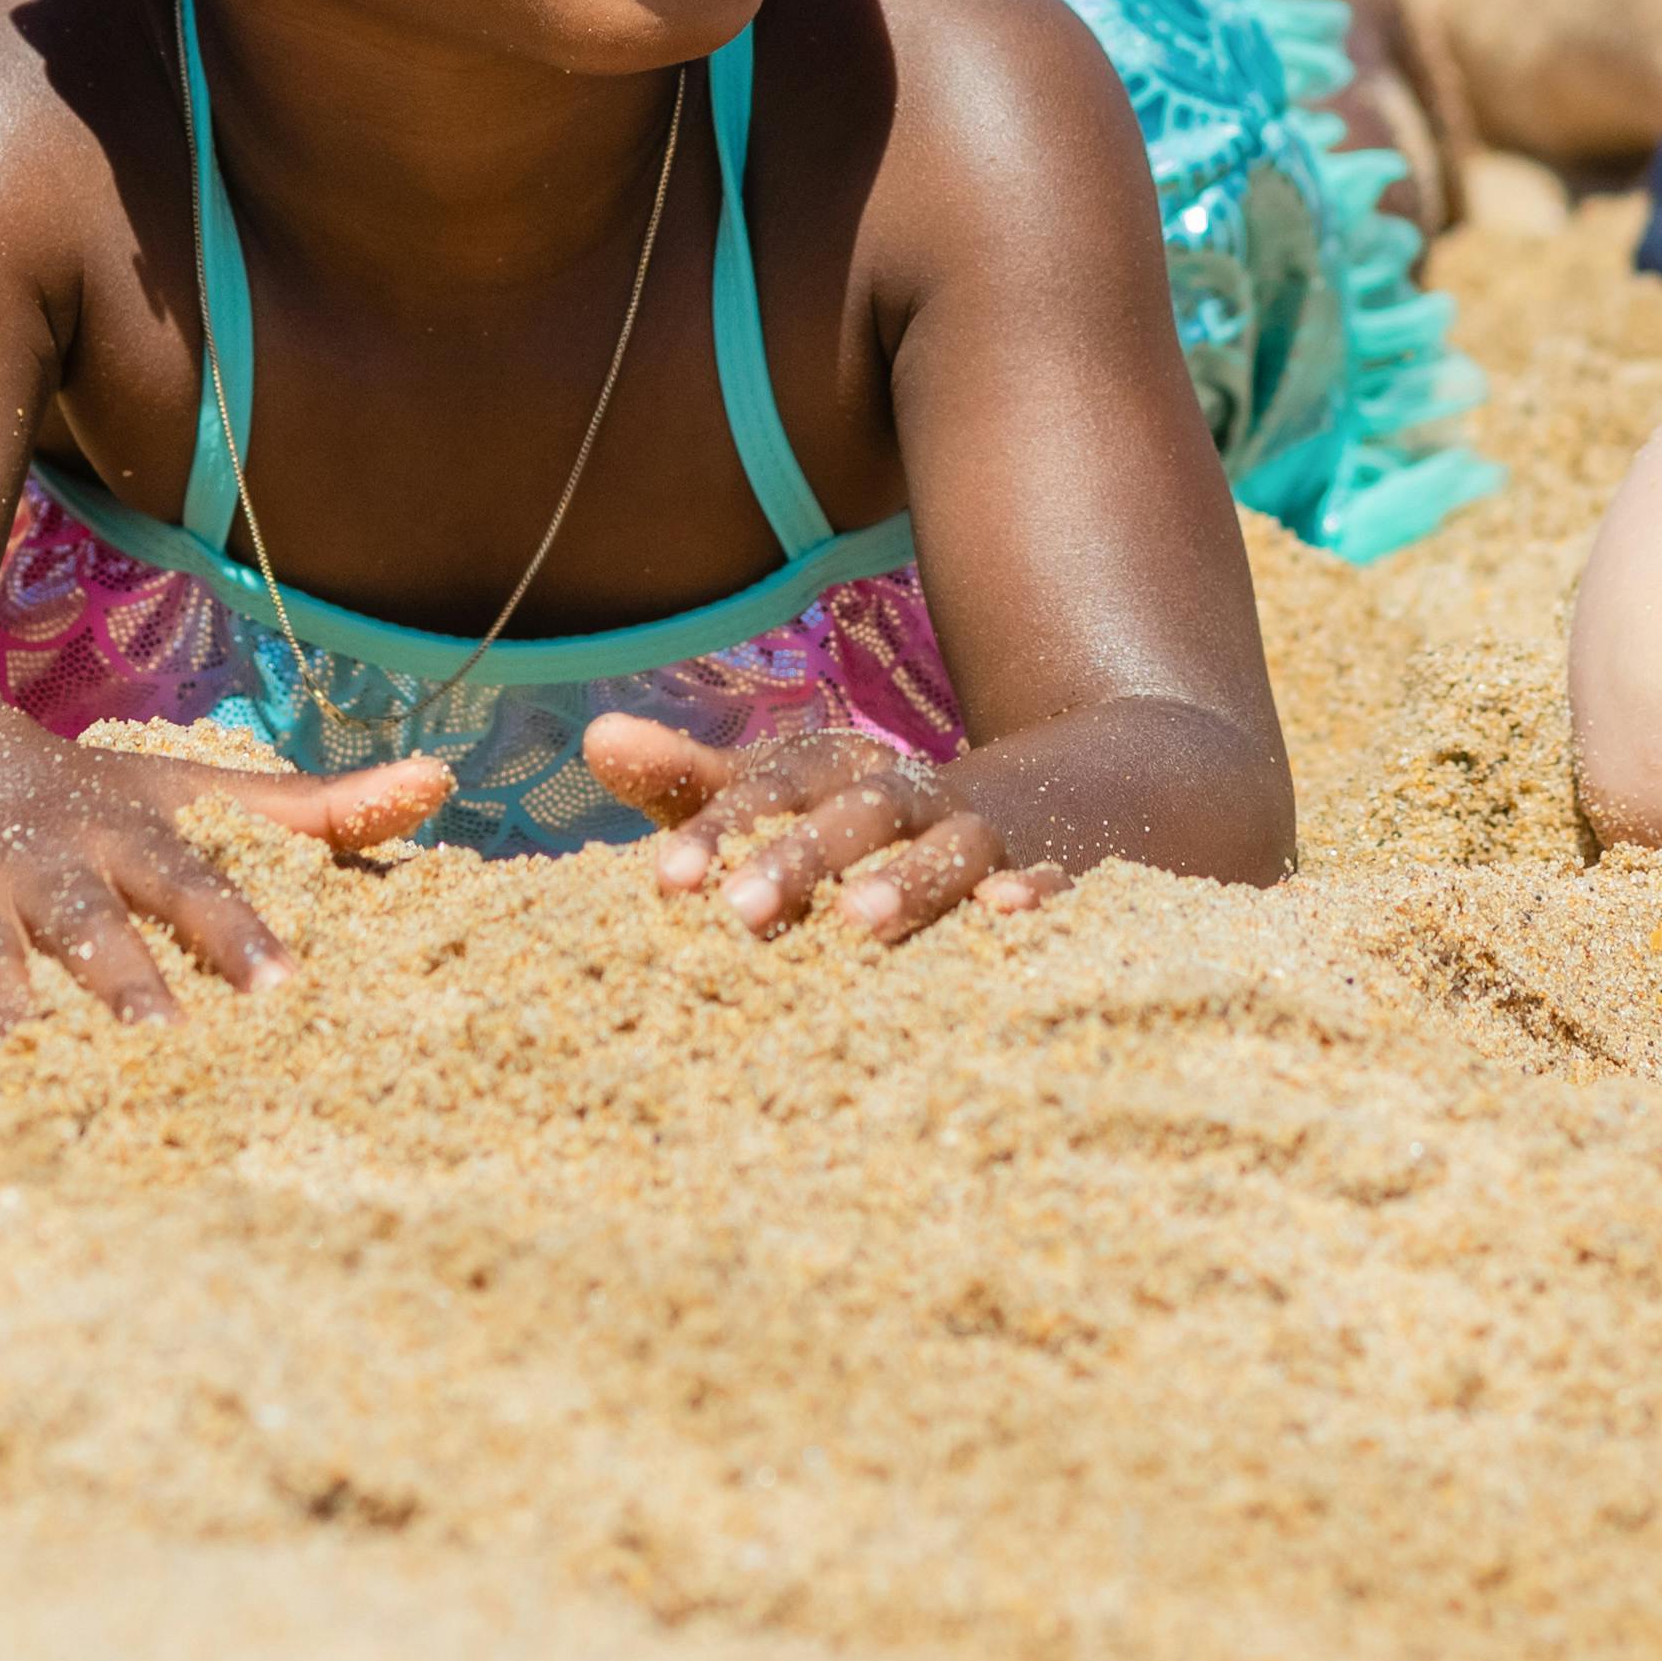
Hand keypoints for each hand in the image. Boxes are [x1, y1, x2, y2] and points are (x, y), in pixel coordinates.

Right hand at [0, 719, 447, 1036]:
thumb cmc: (81, 797)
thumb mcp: (185, 790)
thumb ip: (308, 807)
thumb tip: (438, 781)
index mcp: (121, 829)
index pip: (189, 880)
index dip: (235, 931)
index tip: (286, 989)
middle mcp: (38, 863)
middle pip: (85, 928)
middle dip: (122, 988)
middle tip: (167, 1050)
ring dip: (8, 1029)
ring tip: (34, 1096)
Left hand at [587, 712, 1052, 944]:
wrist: (1066, 794)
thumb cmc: (879, 819)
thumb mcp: (789, 798)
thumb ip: (697, 782)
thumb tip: (595, 738)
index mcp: (842, 773)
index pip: (775, 783)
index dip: (720, 822)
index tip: (662, 880)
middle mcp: (912, 791)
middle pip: (854, 812)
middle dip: (797, 857)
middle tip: (739, 912)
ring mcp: (987, 829)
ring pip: (946, 846)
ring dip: (904, 878)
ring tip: (856, 922)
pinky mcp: (1055, 867)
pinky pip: (1048, 878)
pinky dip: (1031, 893)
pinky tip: (1010, 915)